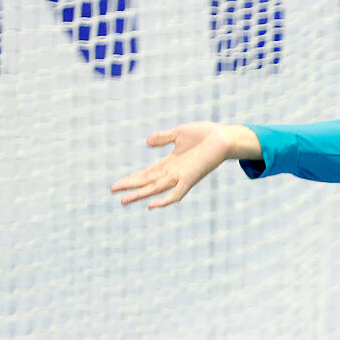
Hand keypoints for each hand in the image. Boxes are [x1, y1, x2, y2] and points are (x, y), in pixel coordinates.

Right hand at [110, 123, 256, 207]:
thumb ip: (162, 138)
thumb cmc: (205, 135)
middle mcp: (175, 173)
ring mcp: (182, 177)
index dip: (132, 179)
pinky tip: (152, 206)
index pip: (147, 173)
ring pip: (157, 189)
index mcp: (171, 163)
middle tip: (114, 192)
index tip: (117, 185)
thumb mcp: (178, 134)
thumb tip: (147, 143)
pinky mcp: (191, 179)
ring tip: (124, 201)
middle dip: (131, 188)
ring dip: (140, 195)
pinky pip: (177, 193)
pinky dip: (165, 201)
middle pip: (148, 183)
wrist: (224, 137)